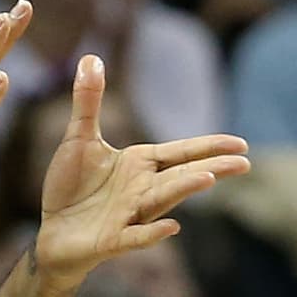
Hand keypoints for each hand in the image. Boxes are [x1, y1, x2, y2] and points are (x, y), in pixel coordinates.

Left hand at [34, 56, 249, 288]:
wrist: (53, 230)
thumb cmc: (71, 185)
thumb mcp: (79, 138)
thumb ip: (88, 102)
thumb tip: (90, 57)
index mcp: (140, 164)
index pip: (180, 152)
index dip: (207, 147)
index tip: (240, 144)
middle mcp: (142, 189)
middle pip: (181, 176)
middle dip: (211, 168)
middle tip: (244, 163)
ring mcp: (130, 215)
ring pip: (162, 201)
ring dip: (183, 191)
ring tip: (207, 179)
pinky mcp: (112, 239)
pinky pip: (135, 237)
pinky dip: (151, 234)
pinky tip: (172, 228)